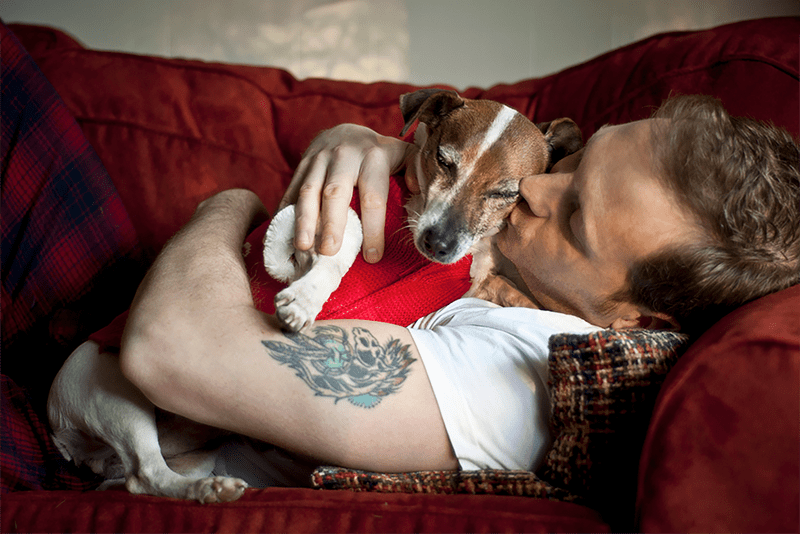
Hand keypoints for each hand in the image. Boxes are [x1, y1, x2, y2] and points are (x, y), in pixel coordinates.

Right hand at [279, 124, 414, 262]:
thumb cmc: (378, 154)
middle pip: (336, 192)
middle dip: (332, 223)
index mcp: (373, 157)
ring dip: (304, 220)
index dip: (373, 228)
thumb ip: (415, 171)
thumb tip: (418, 190)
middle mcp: (344, 156)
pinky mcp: (301, 166)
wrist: (344, 130)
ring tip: (303, 246)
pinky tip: (285, 234)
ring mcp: (318, 159)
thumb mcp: (402, 156)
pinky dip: (286, 213)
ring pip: (308, 190)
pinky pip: (291, 190)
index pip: (374, 196)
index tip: (373, 257)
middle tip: (329, 252)